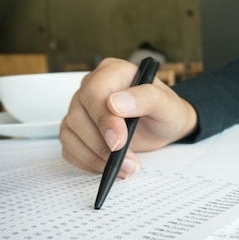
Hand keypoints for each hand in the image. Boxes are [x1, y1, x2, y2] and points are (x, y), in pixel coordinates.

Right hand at [60, 58, 197, 177]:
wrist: (166, 126)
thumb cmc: (166, 110)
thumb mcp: (166, 104)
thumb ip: (146, 98)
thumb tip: (115, 103)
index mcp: (112, 72)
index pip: (94, 92)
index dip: (103, 119)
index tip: (119, 141)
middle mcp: (92, 87)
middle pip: (78, 116)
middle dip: (102, 145)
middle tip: (128, 161)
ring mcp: (82, 109)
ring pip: (70, 133)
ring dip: (96, 157)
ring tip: (126, 167)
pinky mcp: (78, 130)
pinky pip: (70, 148)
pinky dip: (88, 162)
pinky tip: (109, 166)